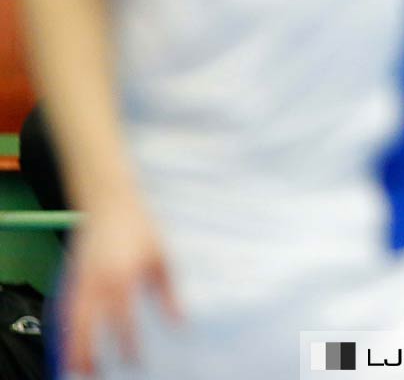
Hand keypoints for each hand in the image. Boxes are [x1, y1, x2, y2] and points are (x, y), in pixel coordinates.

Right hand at [60, 197, 180, 374]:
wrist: (110, 199)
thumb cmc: (142, 227)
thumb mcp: (162, 257)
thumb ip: (169, 293)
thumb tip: (180, 322)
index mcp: (123, 277)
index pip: (124, 320)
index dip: (129, 344)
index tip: (137, 363)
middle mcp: (97, 282)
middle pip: (89, 327)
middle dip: (91, 354)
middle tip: (95, 377)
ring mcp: (80, 279)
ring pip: (71, 321)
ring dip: (72, 347)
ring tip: (76, 370)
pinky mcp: (71, 275)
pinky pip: (64, 307)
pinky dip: (64, 328)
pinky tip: (68, 342)